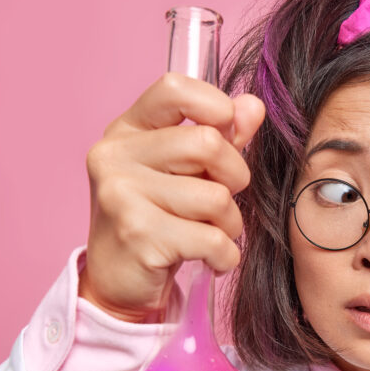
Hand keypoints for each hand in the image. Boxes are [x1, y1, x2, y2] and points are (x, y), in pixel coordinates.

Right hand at [79, 73, 265, 322]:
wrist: (120, 282)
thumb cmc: (158, 219)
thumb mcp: (184, 171)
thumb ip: (221, 136)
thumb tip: (254, 106)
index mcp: (126, 130)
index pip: (175, 88)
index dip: (215, 106)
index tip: (227, 134)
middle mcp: (115, 156)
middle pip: (207, 144)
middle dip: (234, 177)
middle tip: (223, 201)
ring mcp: (121, 195)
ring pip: (216, 198)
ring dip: (229, 224)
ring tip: (212, 234)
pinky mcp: (138, 235)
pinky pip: (213, 239)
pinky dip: (225, 256)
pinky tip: (210, 259)